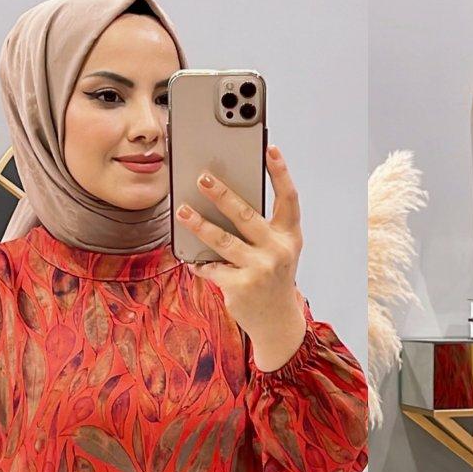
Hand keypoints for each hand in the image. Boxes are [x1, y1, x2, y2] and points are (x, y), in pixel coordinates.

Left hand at [176, 144, 306, 359]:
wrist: (277, 323)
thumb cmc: (273, 278)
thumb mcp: (278, 251)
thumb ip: (263, 227)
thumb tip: (225, 197)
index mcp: (290, 236)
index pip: (288, 198)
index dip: (281, 172)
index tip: (269, 148)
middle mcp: (278, 251)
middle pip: (247, 215)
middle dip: (223, 194)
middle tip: (203, 177)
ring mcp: (260, 269)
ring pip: (223, 240)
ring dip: (199, 224)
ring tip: (182, 211)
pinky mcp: (240, 287)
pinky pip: (212, 267)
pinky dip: (200, 263)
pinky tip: (192, 260)